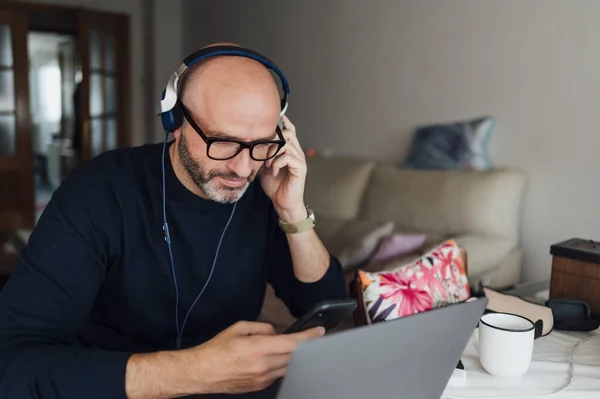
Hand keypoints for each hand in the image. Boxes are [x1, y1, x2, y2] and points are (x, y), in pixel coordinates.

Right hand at [186, 321, 324, 393]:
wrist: (203, 372)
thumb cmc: (217, 349)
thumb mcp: (239, 328)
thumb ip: (262, 328)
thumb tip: (275, 333)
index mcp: (258, 348)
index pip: (292, 343)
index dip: (309, 337)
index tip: (319, 331)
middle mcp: (263, 365)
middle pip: (294, 356)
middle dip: (304, 346)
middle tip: (310, 337)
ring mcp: (262, 378)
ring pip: (288, 366)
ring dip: (292, 356)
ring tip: (288, 347)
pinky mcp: (260, 386)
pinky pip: (278, 374)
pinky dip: (280, 365)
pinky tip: (273, 358)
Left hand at [260, 115, 307, 222]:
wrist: (283, 203)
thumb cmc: (275, 186)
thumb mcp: (264, 166)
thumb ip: (262, 154)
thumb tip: (251, 145)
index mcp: (289, 150)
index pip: (289, 131)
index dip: (284, 123)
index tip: (275, 118)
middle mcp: (296, 152)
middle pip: (288, 134)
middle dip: (272, 140)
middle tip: (264, 152)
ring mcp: (299, 160)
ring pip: (287, 144)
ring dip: (273, 153)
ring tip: (267, 164)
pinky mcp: (300, 168)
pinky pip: (288, 157)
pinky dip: (277, 162)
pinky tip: (273, 170)